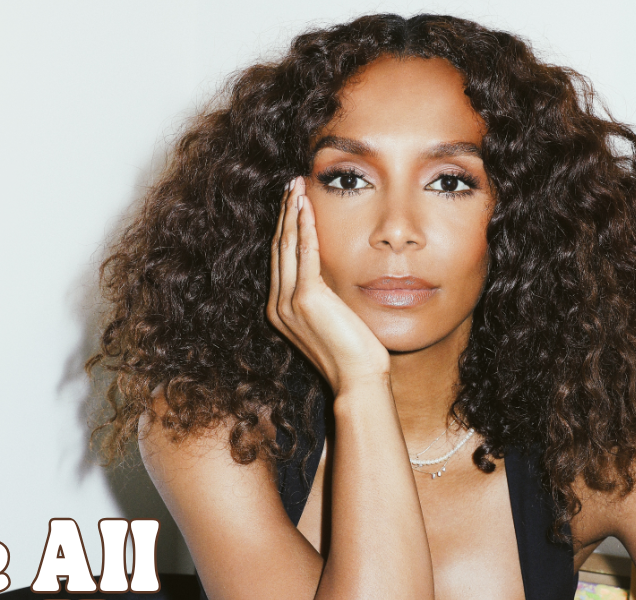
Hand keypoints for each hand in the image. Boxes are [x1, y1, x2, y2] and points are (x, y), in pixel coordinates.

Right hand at [267, 177, 389, 392]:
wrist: (358, 378)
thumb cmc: (353, 353)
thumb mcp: (333, 318)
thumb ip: (324, 295)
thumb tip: (331, 272)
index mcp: (280, 310)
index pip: (280, 259)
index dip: (285, 227)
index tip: (292, 201)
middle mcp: (278, 305)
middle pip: (279, 247)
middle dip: (285, 212)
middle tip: (291, 184)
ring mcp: (289, 303)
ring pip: (287, 246)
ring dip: (292, 212)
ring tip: (296, 186)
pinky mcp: (307, 299)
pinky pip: (304, 255)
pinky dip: (306, 229)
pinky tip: (307, 208)